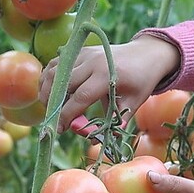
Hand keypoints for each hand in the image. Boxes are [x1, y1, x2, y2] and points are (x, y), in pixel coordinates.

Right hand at [38, 35, 180, 132]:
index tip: (59, 130)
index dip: (67, 115)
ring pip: (54, 71)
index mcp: (106, 75)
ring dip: (46, 90)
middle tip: (54, 121)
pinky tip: (49, 91)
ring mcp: (84, 53)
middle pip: (62, 83)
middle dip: (53, 105)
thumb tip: (96, 141)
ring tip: (50, 107)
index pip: (80, 97)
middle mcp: (92, 61)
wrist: (147, 54)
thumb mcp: (133, 103)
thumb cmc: (141, 81)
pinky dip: (48, 76)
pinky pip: (56, 63)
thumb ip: (115, 121)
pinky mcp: (80, 51)